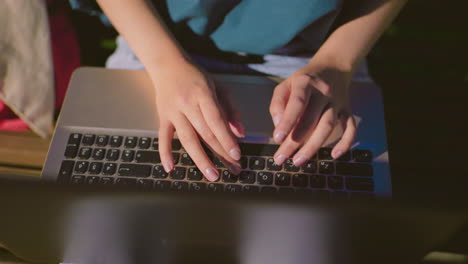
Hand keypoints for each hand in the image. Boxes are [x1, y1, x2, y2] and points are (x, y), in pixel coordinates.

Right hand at [149, 59, 244, 180]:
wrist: (167, 65)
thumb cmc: (196, 77)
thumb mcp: (218, 87)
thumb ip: (230, 109)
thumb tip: (240, 133)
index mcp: (203, 94)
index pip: (217, 121)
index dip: (227, 139)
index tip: (237, 155)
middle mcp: (187, 104)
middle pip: (205, 134)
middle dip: (221, 154)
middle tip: (234, 170)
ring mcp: (173, 112)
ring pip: (187, 139)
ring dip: (200, 159)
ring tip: (212, 175)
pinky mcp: (162, 117)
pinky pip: (163, 138)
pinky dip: (165, 153)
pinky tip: (171, 168)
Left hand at [269, 61, 355, 165]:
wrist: (333, 68)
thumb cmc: (304, 81)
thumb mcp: (286, 85)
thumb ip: (278, 103)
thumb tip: (278, 125)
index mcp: (305, 83)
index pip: (297, 103)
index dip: (287, 121)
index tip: (277, 138)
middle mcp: (324, 91)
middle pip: (311, 120)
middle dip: (295, 142)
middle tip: (282, 158)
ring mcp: (337, 102)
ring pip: (328, 126)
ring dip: (313, 146)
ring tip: (298, 161)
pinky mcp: (348, 110)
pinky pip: (350, 128)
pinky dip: (345, 142)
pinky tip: (334, 155)